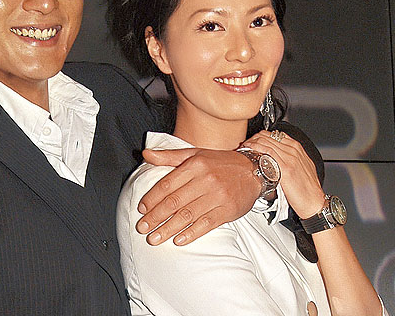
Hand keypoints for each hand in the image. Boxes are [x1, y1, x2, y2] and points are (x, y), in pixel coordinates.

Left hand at [136, 147, 260, 245]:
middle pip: (174, 202)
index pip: (167, 184)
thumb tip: (145, 154)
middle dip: (155, 217)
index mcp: (195, 165)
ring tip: (154, 238)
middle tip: (142, 228)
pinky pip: (206, 224)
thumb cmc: (219, 163)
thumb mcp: (194, 154)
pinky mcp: (227, 210)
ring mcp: (217, 196)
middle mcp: (205, 180)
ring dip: (168, 229)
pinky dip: (190, 234)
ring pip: (187, 215)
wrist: (252, 171)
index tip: (141, 210)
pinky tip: (178, 240)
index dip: (152, 199)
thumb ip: (169, 156)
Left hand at [242, 130, 324, 218]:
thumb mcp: (301, 167)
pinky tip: (249, 149)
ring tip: (244, 147)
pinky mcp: (285, 167)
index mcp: (297, 148)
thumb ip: (291, 158)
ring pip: (266, 141)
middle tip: (246, 144)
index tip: (253, 140)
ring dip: (252, 142)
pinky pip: (267, 151)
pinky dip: (255, 147)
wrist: (314, 202)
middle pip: (268, 136)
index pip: (275, 134)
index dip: (261, 135)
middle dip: (254, 138)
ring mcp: (290, 157)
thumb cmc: (308, 188)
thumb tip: (277, 156)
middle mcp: (294, 150)